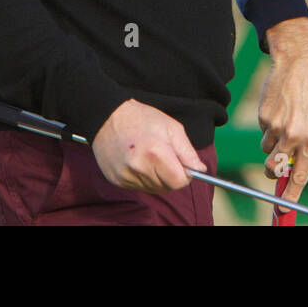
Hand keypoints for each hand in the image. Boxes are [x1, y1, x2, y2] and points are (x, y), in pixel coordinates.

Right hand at [90, 99, 205, 191]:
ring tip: (150, 157)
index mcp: (155, 153)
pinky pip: (139, 187)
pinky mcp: (116, 181)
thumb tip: (200, 170)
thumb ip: (188, 152)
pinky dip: (144, 178)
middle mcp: (139, 168)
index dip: (185, 175)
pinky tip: (139, 162)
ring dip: (158, 178)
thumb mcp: (172, 128)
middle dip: (171, 176)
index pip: (179, 182)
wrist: (107, 117)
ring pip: (153, 189)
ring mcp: (125, 176)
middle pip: (167, 187)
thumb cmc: (142, 119)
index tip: (183, 165)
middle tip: (166, 157)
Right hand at [258, 17, 307, 201]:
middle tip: (274, 166)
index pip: (300, 176)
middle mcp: (294, 136)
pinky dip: (268, 125)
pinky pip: (263, 131)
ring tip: (285, 120)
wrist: (300, 63)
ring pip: (266, 149)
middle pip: (274, 168)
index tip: (283, 210)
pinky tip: (279, 108)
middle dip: (273, 171)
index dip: (290, 196)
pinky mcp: (264, 117)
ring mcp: (277, 127)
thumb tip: (295, 169)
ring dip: (272, 143)